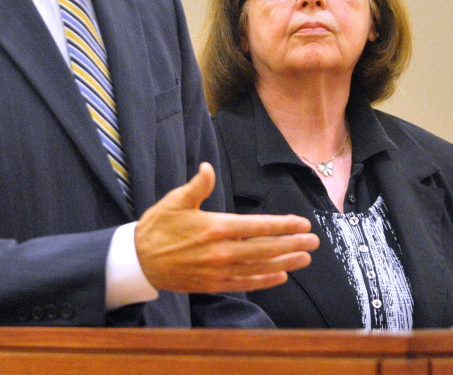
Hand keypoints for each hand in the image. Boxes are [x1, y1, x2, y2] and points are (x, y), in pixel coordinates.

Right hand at [134, 162, 318, 292]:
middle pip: (265, 249)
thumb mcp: (175, 201)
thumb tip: (207, 168)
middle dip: (292, 244)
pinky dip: (265, 280)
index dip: (282, 226)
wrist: (138, 261)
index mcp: (214, 227)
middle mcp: (220, 252)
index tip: (302, 223)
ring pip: (259, 268)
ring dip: (285, 263)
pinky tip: (280, 276)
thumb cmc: (158, 227)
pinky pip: (245, 284)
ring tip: (305, 259)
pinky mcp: (213, 285)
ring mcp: (218, 271)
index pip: (257, 226)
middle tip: (314, 242)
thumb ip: (196, 186)